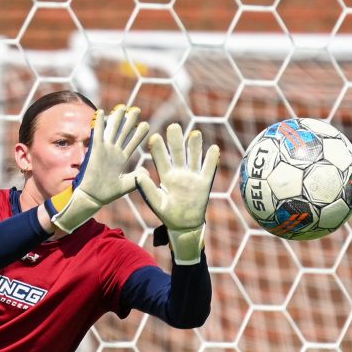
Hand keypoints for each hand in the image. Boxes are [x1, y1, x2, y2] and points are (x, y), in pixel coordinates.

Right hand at [47, 103, 149, 232]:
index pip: (132, 143)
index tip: (146, 124)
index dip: (138, 134)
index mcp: (122, 159)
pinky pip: (98, 134)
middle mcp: (114, 152)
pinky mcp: (95, 150)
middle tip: (136, 110)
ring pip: (112, 130)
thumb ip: (137, 177)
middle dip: (129, 121)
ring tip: (123, 107)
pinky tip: (101, 112)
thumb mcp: (127, 185)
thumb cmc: (108, 193)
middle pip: (123, 133)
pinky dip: (99, 123)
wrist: (92, 197)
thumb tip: (146, 170)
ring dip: (117, 118)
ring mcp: (105, 150)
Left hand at [133, 121, 220, 263]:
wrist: (185, 225)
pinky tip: (213, 148)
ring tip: (194, 133)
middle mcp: (179, 173)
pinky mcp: (205, 183)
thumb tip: (138, 174)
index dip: (159, 149)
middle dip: (176, 140)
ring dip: (194, 146)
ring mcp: (193, 176)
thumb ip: (147, 189)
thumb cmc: (168, 214)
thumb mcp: (156, 203)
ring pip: (194, 157)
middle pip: (178, 153)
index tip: (154, 137)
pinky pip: (209, 169)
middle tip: (173, 126)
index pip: (162, 159)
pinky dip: (212, 159)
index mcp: (166, 176)